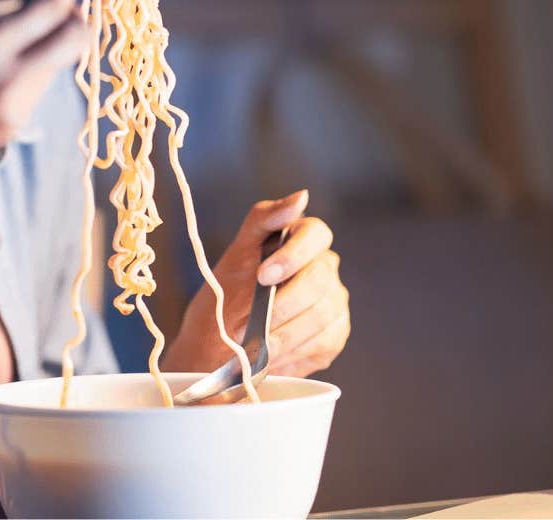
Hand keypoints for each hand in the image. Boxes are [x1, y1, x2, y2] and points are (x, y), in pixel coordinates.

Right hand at [0, 0, 86, 169]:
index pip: (56, 6)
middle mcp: (5, 86)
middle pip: (76, 40)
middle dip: (63, 17)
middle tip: (31, 6)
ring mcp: (8, 116)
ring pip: (57, 65)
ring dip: (39, 45)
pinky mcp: (4, 135)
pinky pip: (34, 90)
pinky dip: (20, 72)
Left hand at [165, 190, 349, 378]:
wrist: (218, 340)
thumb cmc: (228, 291)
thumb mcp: (239, 251)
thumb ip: (267, 218)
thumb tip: (302, 197)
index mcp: (304, 240)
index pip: (316, 234)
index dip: (292, 255)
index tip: (262, 276)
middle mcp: (325, 269)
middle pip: (318, 280)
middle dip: (282, 303)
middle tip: (252, 322)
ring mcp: (334, 303)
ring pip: (321, 316)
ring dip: (282, 333)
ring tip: (254, 344)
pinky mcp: (333, 336)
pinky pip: (323, 343)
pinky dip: (292, 351)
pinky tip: (270, 354)